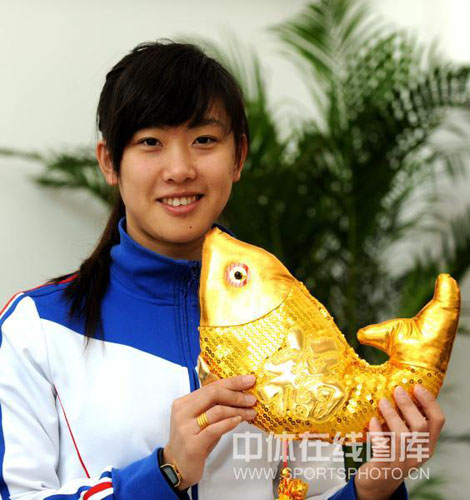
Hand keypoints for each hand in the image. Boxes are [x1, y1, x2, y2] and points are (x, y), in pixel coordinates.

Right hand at [163, 374, 256, 489]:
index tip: (249, 380)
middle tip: (252, 399)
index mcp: (184, 402)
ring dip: (237, 410)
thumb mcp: (201, 419)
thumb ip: (214, 407)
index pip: (211, 386)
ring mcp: (186, 428)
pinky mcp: (193, 444)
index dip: (232, 382)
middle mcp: (183, 412)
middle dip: (236, 394)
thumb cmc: (193, 440)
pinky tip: (239, 420)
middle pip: (213, 394)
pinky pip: (214, 429)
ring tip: (250, 412)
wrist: (176, 466)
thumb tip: (240, 396)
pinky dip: (229, 423)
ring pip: (216, 411)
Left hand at [354, 384, 445, 499]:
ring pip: (403, 436)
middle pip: (420, 426)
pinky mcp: (384, 468)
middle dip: (408, 406)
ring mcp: (402, 462)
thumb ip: (406, 420)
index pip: (437, 421)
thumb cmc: (391, 453)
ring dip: (392, 415)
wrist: (378, 482)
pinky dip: (377, 432)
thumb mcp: (405, 439)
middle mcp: (418, 454)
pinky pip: (383, 448)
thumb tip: (398, 389)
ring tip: (382, 401)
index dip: (429, 402)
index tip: (417, 386)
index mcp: (427, 444)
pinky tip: (372, 421)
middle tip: (397, 390)